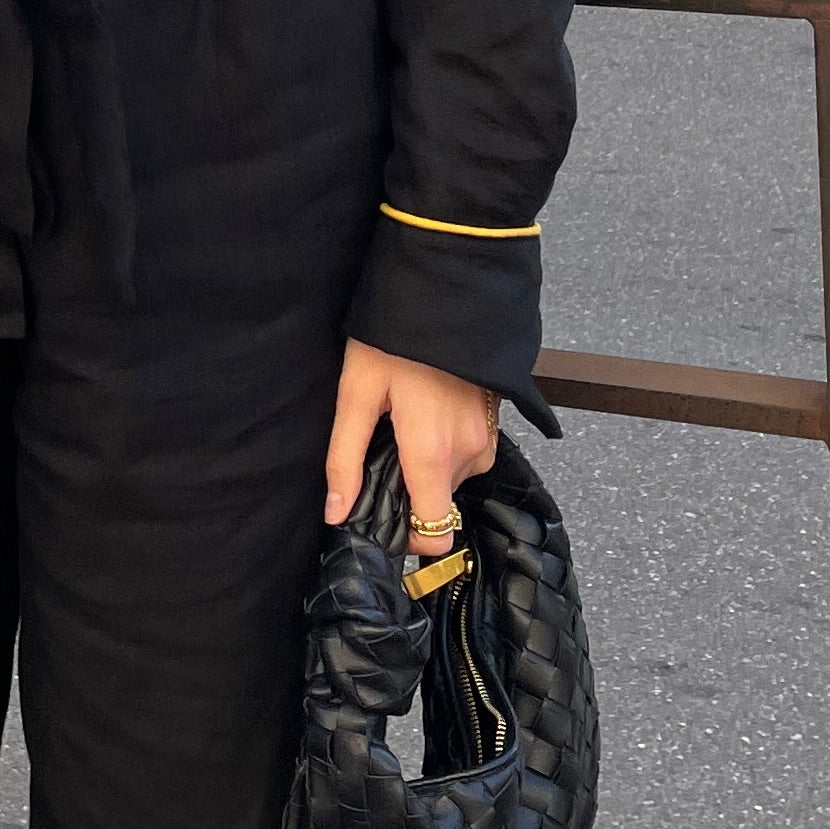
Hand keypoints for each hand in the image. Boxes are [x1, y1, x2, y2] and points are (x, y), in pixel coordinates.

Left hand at [324, 337, 498, 538]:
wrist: (444, 289)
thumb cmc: (394, 338)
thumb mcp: (356, 393)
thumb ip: (345, 459)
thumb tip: (335, 513)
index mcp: (433, 453)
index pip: (435, 533)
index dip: (408, 539)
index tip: (383, 519)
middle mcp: (468, 452)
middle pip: (438, 503)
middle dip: (409, 491)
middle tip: (381, 452)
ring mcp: (486, 437)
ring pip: (452, 479)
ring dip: (426, 467)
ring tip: (401, 425)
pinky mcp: (494, 422)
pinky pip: (467, 456)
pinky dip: (445, 449)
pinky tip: (424, 415)